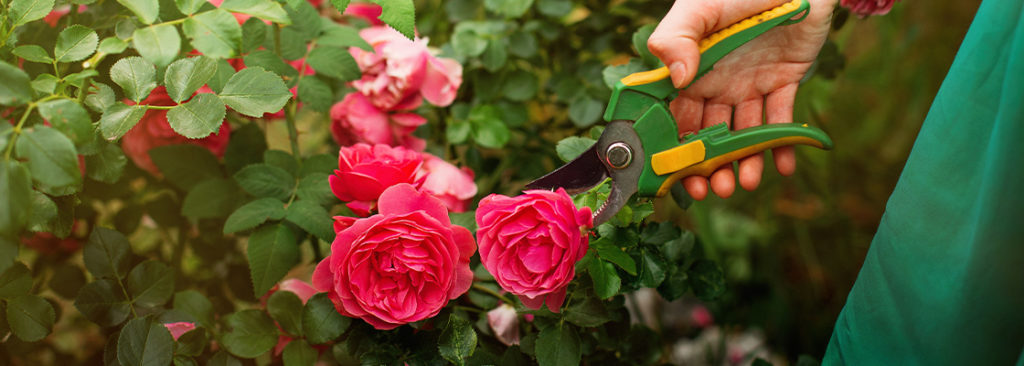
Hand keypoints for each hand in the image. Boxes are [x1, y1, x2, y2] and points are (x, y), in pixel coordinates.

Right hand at [648, 0, 836, 199]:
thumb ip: (675, 38)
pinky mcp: (784, 80)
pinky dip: (782, 143)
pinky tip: (781, 166)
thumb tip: (677, 80)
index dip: (673, 147)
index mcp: (690, 70)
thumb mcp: (699, 7)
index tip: (674, 174)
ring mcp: (749, 83)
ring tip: (748, 184)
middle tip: (713, 191)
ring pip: (743, 132)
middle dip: (708, 165)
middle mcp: (716, 82)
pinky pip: (781, 118)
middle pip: (709, 134)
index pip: (675, 116)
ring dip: (744, 161)